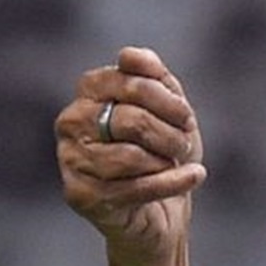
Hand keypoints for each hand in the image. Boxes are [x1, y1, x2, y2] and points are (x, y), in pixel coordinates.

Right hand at [55, 47, 205, 259]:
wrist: (163, 210)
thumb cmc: (164, 153)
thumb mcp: (170, 110)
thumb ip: (156, 78)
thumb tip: (130, 55)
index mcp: (90, 91)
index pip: (130, 81)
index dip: (167, 99)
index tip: (185, 117)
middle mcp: (71, 121)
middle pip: (131, 120)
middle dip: (170, 134)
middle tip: (184, 145)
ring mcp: (71, 159)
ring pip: (130, 156)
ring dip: (166, 160)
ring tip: (176, 163)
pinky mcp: (80, 195)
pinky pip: (135, 187)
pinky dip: (173, 181)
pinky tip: (195, 176)